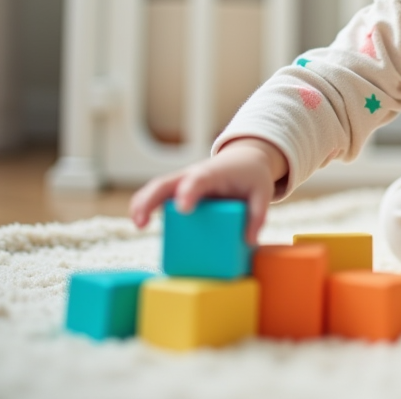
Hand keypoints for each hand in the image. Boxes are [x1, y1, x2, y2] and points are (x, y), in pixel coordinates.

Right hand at [128, 138, 286, 244]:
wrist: (244, 160)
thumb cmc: (251, 176)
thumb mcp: (262, 192)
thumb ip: (258, 214)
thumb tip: (249, 240)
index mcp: (214, 173)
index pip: (199, 179)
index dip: (189, 192)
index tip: (183, 208)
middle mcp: (194, 175)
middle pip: (166, 182)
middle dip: (151, 199)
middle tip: (142, 221)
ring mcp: (183, 182)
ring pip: (157, 188)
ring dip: (143, 203)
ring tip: (138, 225)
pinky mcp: (179, 190)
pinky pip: (158, 195)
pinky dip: (146, 206)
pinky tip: (140, 222)